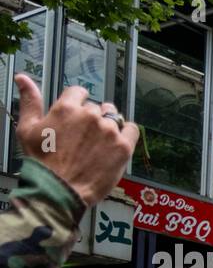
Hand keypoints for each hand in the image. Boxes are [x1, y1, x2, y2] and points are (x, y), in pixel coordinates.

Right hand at [14, 74, 137, 205]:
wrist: (61, 189)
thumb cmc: (42, 162)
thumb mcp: (28, 128)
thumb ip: (30, 101)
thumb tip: (23, 78)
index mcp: (66, 108)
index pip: (79, 92)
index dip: (78, 103)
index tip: (77, 115)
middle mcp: (90, 116)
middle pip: (96, 107)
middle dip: (92, 118)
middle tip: (86, 136)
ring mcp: (109, 131)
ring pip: (114, 117)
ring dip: (109, 124)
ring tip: (100, 141)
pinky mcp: (123, 147)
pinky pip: (132, 129)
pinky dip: (128, 133)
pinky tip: (119, 141)